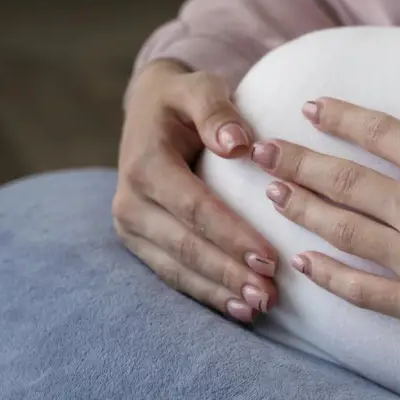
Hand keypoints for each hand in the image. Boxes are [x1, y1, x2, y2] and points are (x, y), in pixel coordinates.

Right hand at [113, 60, 278, 322]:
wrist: (150, 109)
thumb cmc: (185, 98)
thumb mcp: (199, 88)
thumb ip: (217, 111)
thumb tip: (238, 143)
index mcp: (145, 164)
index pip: (194, 208)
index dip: (231, 235)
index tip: (270, 258)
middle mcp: (130, 201)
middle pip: (185, 246)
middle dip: (228, 273)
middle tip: (270, 295)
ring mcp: (131, 226)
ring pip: (177, 268)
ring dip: (218, 292)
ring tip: (258, 308)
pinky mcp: (140, 242)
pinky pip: (173, 273)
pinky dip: (205, 294)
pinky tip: (238, 311)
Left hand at [249, 77, 399, 350]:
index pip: (379, 134)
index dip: (342, 118)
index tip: (311, 109)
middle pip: (345, 181)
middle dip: (298, 162)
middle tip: (260, 152)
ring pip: (342, 230)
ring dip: (304, 210)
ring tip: (273, 196)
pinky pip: (361, 289)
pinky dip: (328, 277)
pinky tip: (303, 264)